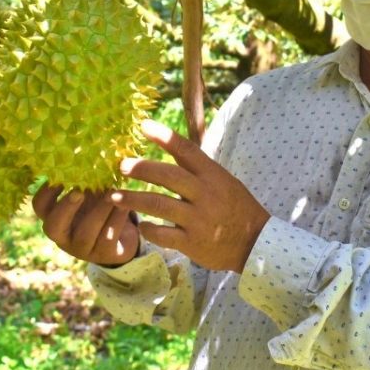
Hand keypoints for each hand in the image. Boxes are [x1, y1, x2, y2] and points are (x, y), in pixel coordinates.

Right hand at [31, 184, 140, 266]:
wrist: (123, 236)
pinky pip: (108, 238)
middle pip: (53, 227)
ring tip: (111, 193)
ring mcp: (83, 248)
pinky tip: (125, 206)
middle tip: (78, 192)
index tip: (60, 176)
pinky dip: (116, 219)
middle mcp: (64, 236)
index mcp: (56, 217)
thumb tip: (91, 150)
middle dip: (65, 208)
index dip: (46, 192)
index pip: (40, 207)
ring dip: (99, 211)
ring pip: (85, 233)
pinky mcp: (104, 254)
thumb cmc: (100, 208)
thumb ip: (87, 180)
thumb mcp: (91, 194)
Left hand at [110, 119, 270, 272]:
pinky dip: (148, 229)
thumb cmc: (236, 208)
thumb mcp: (224, 181)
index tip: (143, 126)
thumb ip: (198, 168)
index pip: (187, 150)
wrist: (255, 243)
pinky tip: (141, 225)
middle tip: (121, 165)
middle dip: (141, 169)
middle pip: (168, 177)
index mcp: (213, 176)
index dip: (164, 137)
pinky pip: (162, 234)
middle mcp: (204, 195)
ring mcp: (198, 220)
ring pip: (158, 206)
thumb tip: (171, 146)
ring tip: (114, 197)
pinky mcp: (192, 242)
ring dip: (133, 200)